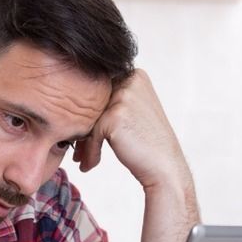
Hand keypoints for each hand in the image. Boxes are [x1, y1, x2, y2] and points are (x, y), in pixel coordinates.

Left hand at [74, 69, 191, 191]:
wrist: (165, 166)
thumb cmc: (148, 142)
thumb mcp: (133, 111)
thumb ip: (112, 100)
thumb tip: (77, 104)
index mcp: (136, 76)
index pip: (100, 92)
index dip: (90, 115)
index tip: (82, 136)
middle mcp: (130, 81)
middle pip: (93, 105)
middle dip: (83, 129)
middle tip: (78, 151)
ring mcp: (123, 97)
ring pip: (89, 119)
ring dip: (84, 142)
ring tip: (82, 158)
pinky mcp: (114, 115)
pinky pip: (91, 134)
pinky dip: (90, 151)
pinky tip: (90, 164)